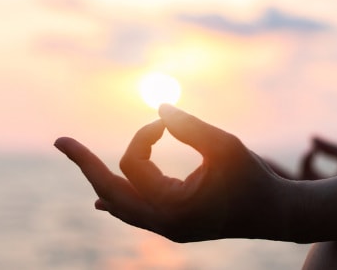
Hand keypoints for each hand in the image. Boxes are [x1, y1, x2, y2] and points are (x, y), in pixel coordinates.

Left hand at [54, 104, 293, 242]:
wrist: (277, 215)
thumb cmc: (255, 179)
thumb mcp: (226, 146)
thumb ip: (190, 126)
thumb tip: (159, 108)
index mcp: (171, 209)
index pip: (133, 164)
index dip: (142, 135)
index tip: (162, 121)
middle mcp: (163, 224)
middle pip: (111, 191)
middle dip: (86, 164)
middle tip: (60, 141)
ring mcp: (167, 228)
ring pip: (122, 204)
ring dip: (102, 180)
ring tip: (77, 159)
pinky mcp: (175, 225)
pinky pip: (136, 213)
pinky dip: (119, 199)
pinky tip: (103, 200)